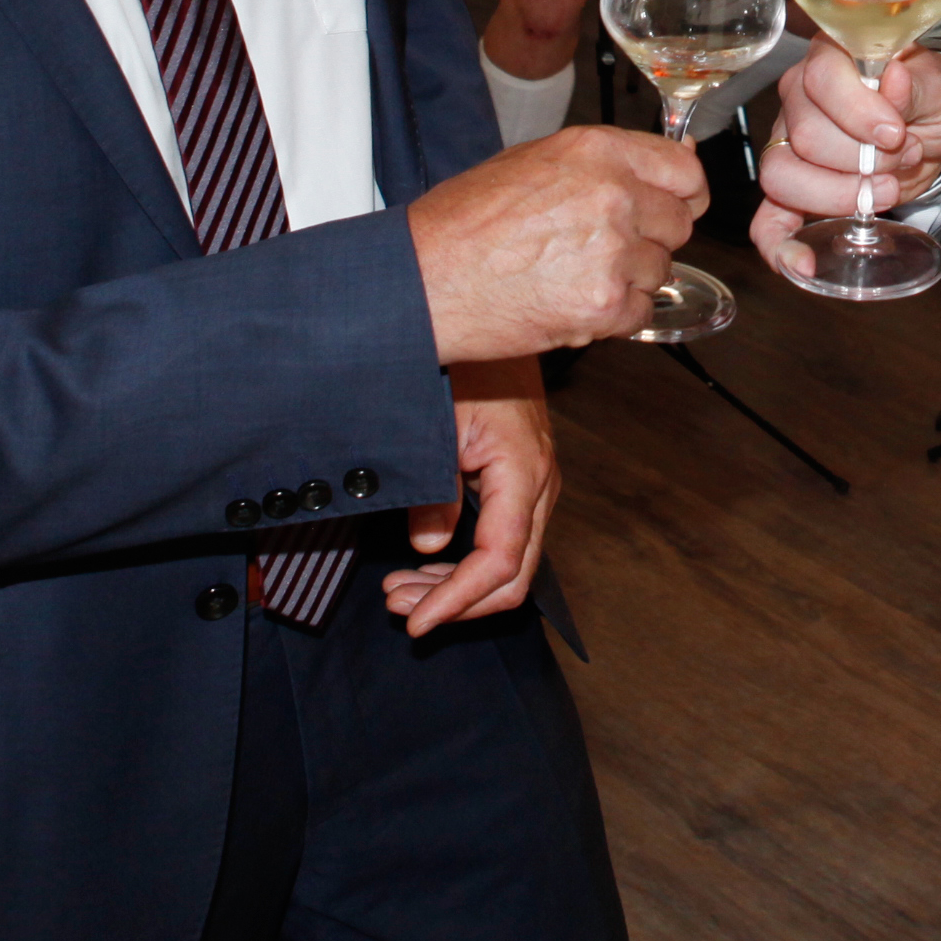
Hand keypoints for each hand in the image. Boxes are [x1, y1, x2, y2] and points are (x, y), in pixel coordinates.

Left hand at [384, 357, 553, 635]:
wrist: (494, 319)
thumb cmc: (469, 363)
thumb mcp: (437, 425)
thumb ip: (435, 491)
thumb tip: (427, 545)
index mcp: (524, 472)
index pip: (500, 562)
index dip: (457, 600)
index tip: (418, 620)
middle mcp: (540, 485)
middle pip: (512, 576)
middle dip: (455, 602)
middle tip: (401, 607)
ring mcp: (535, 484)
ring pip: (508, 563)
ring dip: (456, 587)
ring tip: (402, 590)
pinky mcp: (521, 481)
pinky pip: (502, 539)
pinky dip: (465, 563)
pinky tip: (426, 562)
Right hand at [409, 126, 702, 361]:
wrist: (426, 279)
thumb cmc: (465, 220)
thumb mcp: (535, 161)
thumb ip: (605, 162)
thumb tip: (668, 164)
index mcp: (597, 151)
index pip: (685, 170)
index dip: (683, 193)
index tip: (673, 206)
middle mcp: (613, 195)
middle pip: (679, 224)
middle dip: (650, 239)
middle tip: (604, 248)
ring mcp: (613, 252)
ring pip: (660, 270)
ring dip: (630, 278)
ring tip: (574, 274)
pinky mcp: (605, 305)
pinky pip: (642, 312)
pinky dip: (616, 316)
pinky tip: (573, 302)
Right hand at [749, 41, 940, 280]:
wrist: (935, 126)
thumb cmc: (931, 95)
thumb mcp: (938, 83)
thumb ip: (914, 83)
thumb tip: (893, 78)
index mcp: (831, 57)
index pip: (822, 81)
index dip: (858, 113)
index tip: (896, 133)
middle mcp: (799, 97)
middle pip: (806, 138)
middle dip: (862, 161)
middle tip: (903, 158)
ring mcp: (788, 144)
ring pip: (782, 177)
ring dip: (838, 196)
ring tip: (884, 191)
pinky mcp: (794, 189)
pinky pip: (768, 221)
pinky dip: (780, 247)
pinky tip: (801, 264)